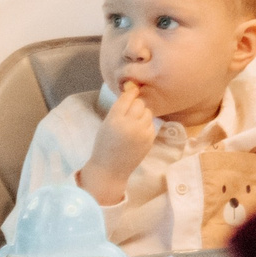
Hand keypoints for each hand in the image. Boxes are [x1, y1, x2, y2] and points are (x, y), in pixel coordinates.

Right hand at [80, 83, 155, 203]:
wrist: (110, 168)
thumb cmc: (105, 145)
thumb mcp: (106, 124)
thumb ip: (118, 110)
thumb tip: (132, 92)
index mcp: (114, 119)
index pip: (126, 98)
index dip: (131, 92)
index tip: (133, 88)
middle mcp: (129, 124)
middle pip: (139, 103)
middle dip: (136, 104)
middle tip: (131, 111)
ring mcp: (141, 132)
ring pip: (147, 112)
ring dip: (142, 114)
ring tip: (134, 123)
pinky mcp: (150, 139)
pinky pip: (151, 124)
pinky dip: (146, 125)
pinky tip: (138, 132)